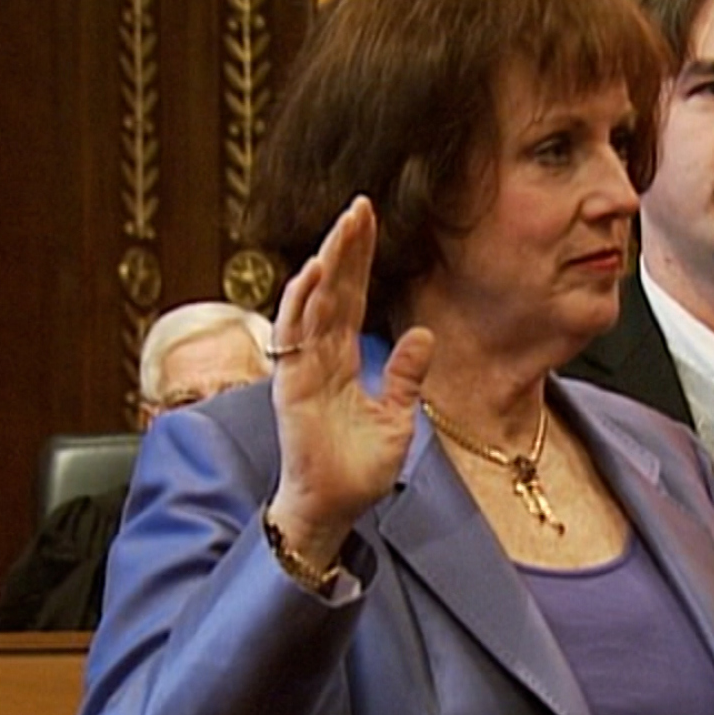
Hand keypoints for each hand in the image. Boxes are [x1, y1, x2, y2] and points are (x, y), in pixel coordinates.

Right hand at [266, 196, 434, 565]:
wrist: (334, 508)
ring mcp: (301, 368)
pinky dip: (302, 302)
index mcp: (342, 360)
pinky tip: (314, 271)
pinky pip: (293, 335)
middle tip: (360, 206)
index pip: (351, 298)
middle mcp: (318, 356)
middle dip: (345, 248)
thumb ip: (405, 376)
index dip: (360, 261)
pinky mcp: (290, 384)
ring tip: (344, 226)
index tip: (370, 222)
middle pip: (332, 291)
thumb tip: (424, 335)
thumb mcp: (398, 417)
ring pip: (312, 302)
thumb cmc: (358, 469)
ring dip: (327, 262)